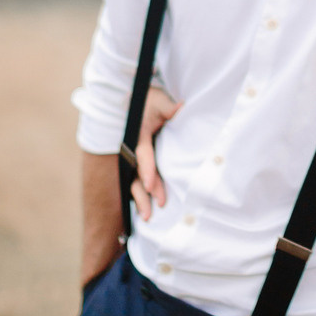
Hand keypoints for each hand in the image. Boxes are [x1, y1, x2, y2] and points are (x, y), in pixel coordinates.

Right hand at [131, 85, 182, 219]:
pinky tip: (146, 210)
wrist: (141, 99)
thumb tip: (180, 107)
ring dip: (141, 199)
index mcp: (138, 136)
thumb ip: (168, 106)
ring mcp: (136, 156)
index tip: (151, 186)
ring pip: (136, 181)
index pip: (143, 155)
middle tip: (154, 210)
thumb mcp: (160, 100)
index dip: (147, 170)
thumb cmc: (151, 99)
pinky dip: (142, 195)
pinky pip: (138, 180)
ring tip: (148, 217)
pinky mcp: (140, 160)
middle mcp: (134, 149)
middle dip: (144, 194)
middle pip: (138, 175)